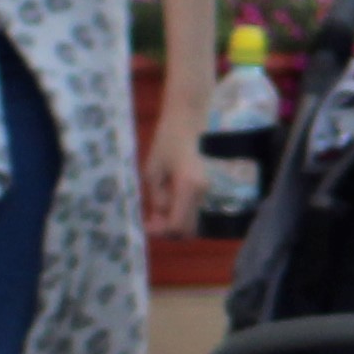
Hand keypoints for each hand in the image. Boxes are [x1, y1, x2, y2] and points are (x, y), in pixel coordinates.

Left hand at [141, 89, 203, 239]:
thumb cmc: (167, 140)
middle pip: (188, 229)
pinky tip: (168, 203)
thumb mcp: (153, 170)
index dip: (160, 231)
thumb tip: (159, 217)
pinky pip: (194, 210)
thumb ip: (157, 197)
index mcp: (188, 187)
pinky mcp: (207, 188)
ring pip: (193, 222)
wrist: (189, 121)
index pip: (177, 224)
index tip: (145, 225)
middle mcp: (203, 192)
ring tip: (157, 212)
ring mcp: (208, 191)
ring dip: (175, 223)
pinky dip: (181, 214)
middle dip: (168, 231)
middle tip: (151, 221)